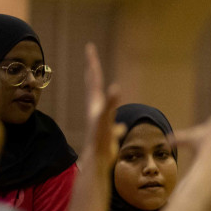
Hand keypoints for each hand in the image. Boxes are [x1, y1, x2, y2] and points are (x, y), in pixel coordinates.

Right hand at [77, 42, 122, 202]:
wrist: (98, 161)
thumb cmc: (103, 148)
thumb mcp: (111, 134)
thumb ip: (115, 128)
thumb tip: (121, 126)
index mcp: (97, 108)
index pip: (95, 85)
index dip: (93, 70)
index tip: (90, 53)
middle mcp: (95, 109)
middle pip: (93, 84)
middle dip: (92, 66)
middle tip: (89, 49)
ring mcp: (97, 115)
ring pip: (96, 94)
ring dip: (95, 78)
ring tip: (93, 64)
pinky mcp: (101, 124)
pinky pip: (105, 110)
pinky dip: (109, 101)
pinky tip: (114, 89)